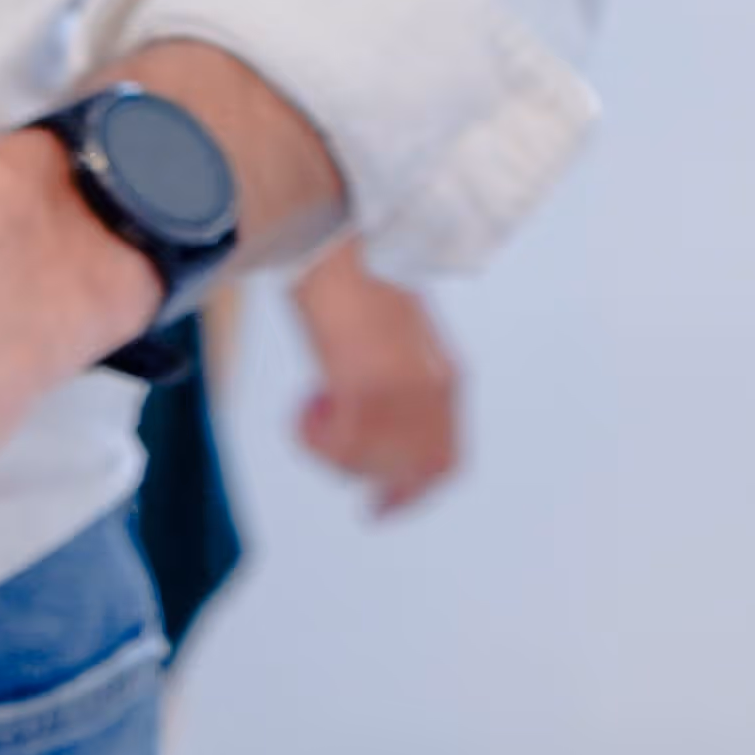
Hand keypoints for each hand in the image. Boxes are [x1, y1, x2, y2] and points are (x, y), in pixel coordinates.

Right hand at [286, 243, 462, 515]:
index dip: (412, 493)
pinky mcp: (368, 389)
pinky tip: (307, 399)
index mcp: (446, 378)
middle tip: (324, 436)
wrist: (339, 245)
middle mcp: (433, 393)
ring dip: (329, 446)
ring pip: (364, 462)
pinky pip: (336, 444)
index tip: (377, 510)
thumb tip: (364, 429)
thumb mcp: (390, 346)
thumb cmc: (355, 284)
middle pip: (399, 469)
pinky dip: (311, 433)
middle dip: (358, 465)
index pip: (444, 460)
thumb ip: (392, 387)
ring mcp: (403, 394)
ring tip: (314, 403)